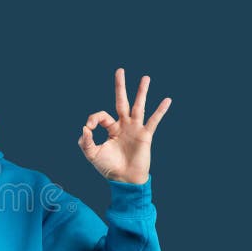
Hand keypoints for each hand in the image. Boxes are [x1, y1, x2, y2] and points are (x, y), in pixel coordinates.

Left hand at [77, 68, 170, 184]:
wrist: (124, 180)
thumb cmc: (108, 168)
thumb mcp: (92, 154)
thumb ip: (86, 141)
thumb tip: (84, 128)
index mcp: (111, 129)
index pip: (101, 115)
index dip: (93, 119)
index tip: (89, 128)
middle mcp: (124, 126)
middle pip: (121, 101)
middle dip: (120, 86)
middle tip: (120, 70)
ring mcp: (135, 129)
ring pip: (138, 106)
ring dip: (141, 92)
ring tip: (145, 77)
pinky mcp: (145, 135)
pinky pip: (154, 120)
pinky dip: (160, 110)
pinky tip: (167, 100)